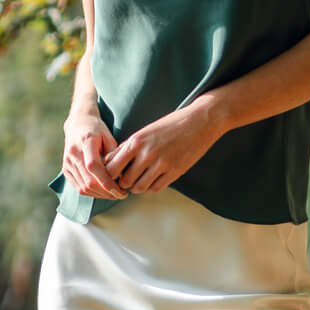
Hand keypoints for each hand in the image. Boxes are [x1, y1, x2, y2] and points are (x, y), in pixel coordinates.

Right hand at [61, 114, 126, 198]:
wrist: (78, 124)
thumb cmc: (97, 130)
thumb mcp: (109, 137)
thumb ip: (114, 155)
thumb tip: (120, 177)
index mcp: (85, 141)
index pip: (94, 167)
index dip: (108, 183)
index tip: (122, 191)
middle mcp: (73, 153)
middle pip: (89, 181)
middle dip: (107, 193)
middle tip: (121, 195)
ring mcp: (67, 163)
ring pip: (83, 188)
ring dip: (100, 195)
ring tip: (113, 194)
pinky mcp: (66, 170)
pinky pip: (78, 187)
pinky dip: (92, 193)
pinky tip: (103, 191)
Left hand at [104, 98, 225, 194]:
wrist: (199, 121)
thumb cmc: (171, 125)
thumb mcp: (145, 132)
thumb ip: (128, 147)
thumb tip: (110, 161)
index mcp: (136, 141)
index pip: (112, 167)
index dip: (110, 174)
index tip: (114, 174)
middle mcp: (147, 153)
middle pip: (124, 181)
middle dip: (124, 183)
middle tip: (127, 180)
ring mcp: (161, 164)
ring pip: (139, 187)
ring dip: (137, 187)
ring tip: (140, 181)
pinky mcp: (175, 171)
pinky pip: (156, 188)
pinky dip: (151, 188)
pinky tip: (152, 181)